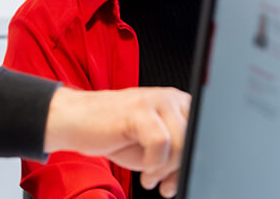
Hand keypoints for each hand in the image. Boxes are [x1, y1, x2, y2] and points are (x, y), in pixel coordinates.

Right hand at [43, 86, 190, 197]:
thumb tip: (193, 171)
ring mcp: (156, 101)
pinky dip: (153, 164)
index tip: (184, 177)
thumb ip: (175, 154)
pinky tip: (143, 169)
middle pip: (195, 139)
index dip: (196, 158)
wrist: (75, 121)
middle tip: (164, 183)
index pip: (203, 132)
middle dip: (181, 168)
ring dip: (166, 168)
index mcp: (178, 103)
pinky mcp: (138, 110)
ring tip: (150, 176)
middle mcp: (171, 97)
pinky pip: (161, 144)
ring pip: (181, 142)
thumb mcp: (152, 146)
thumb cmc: (112, 132)